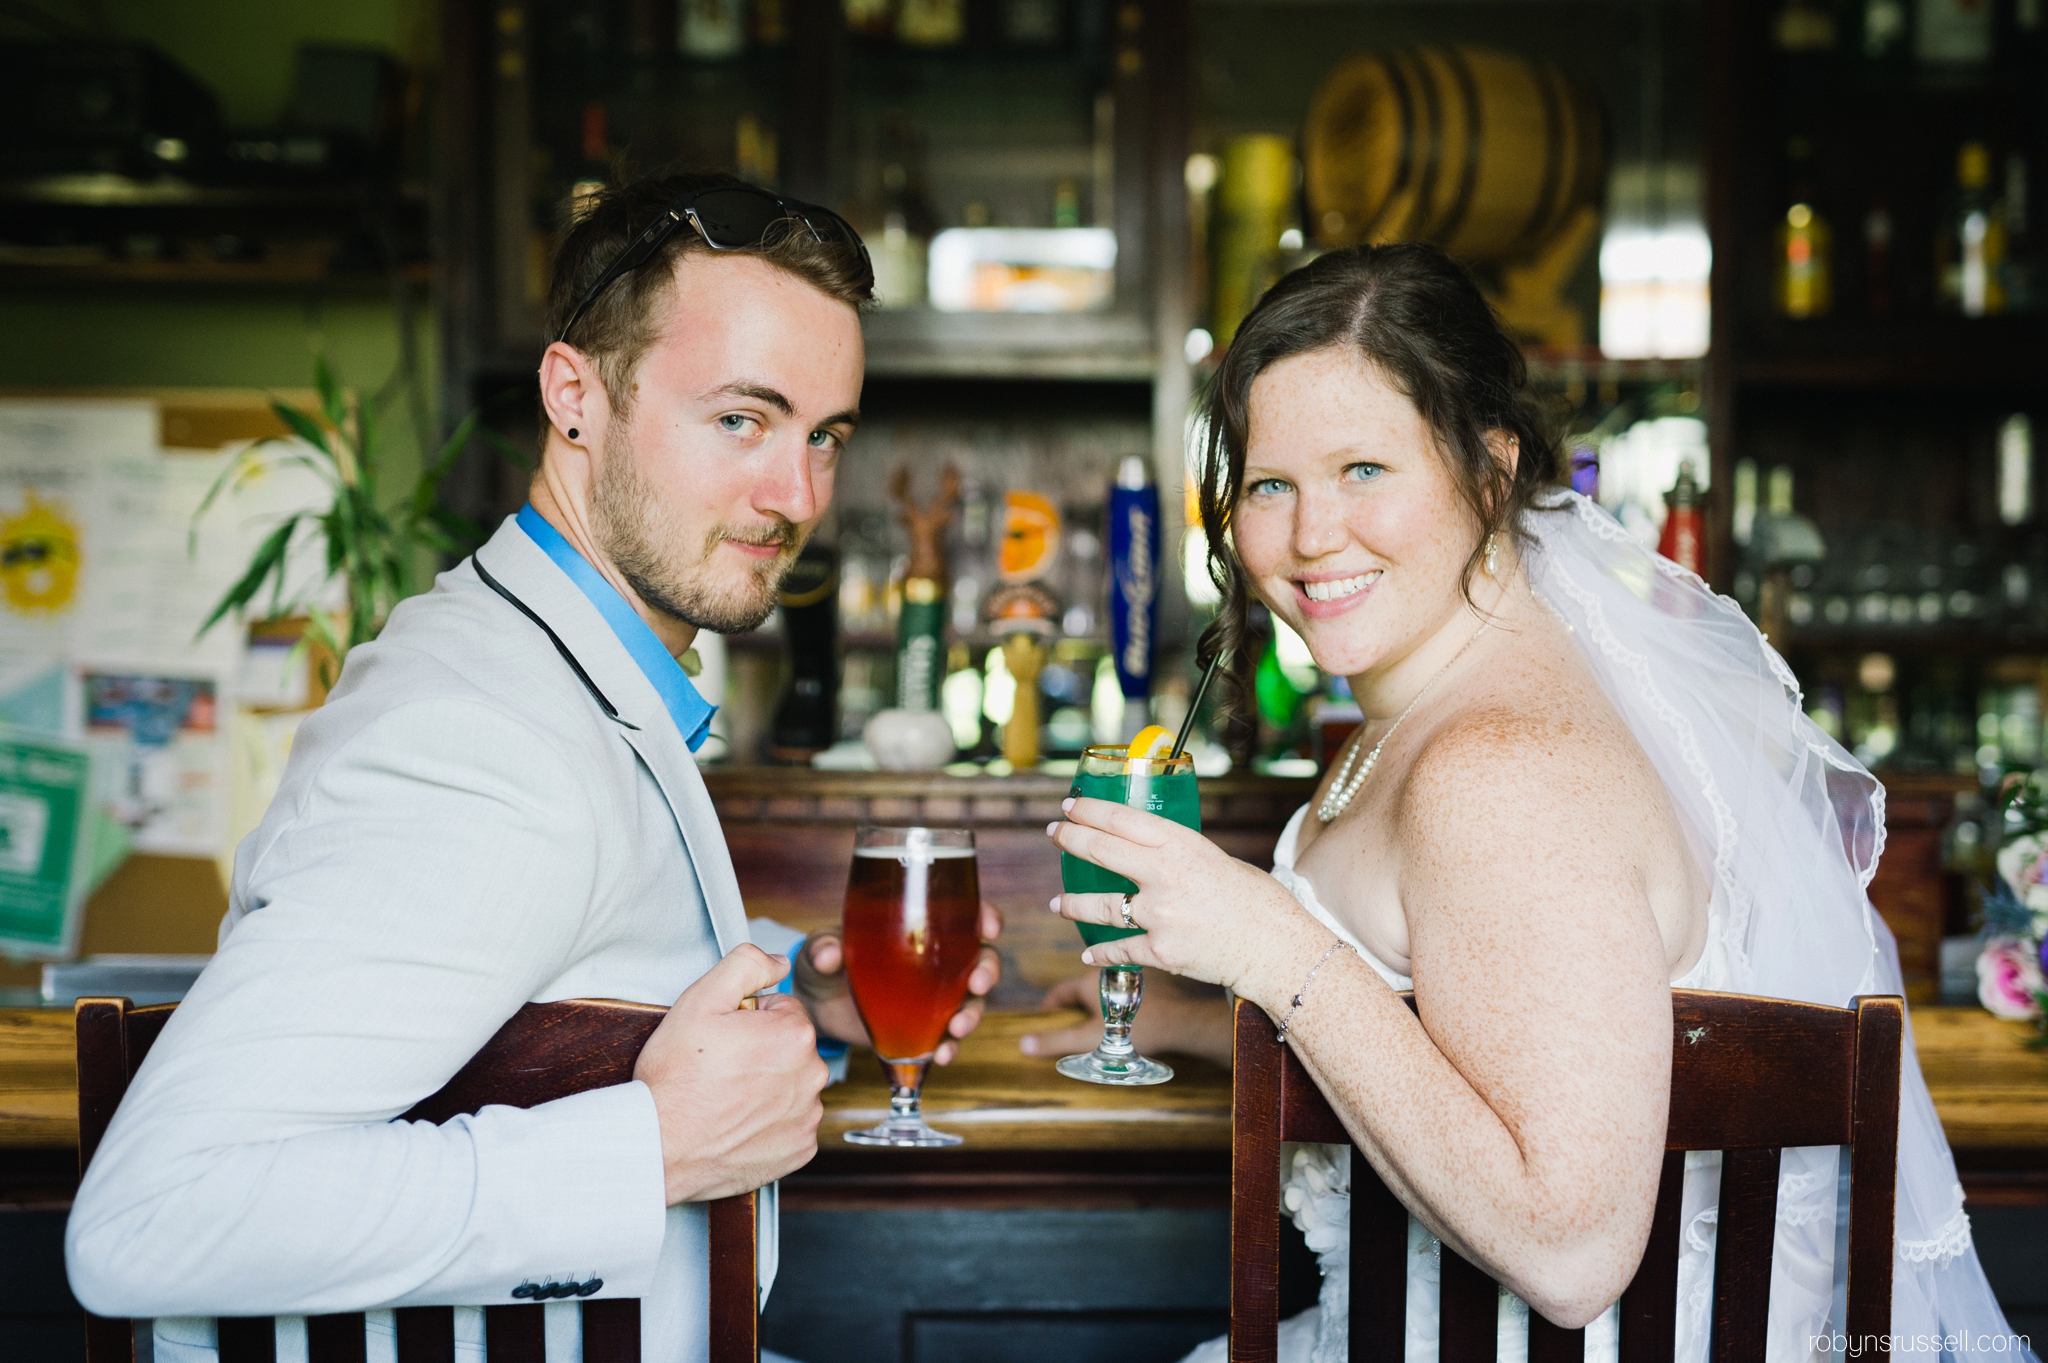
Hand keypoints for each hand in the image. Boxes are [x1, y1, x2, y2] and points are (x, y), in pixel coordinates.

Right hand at [634, 944, 829, 1204]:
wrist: (659, 1147)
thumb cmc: (675, 1077)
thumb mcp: (700, 1000)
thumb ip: (746, 964)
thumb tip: (780, 962)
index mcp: (795, 1035)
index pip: (782, 1009)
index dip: (748, 1019)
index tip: (723, 1038)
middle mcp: (812, 1076)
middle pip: (790, 1047)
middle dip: (762, 1051)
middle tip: (721, 1067)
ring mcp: (808, 1116)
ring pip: (791, 1084)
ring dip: (767, 1086)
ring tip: (726, 1097)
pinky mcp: (800, 1149)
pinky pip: (791, 1123)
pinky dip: (770, 1123)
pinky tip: (738, 1123)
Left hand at [794, 899, 1003, 1064]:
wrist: (817, 1004)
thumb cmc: (824, 962)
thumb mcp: (820, 950)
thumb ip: (823, 949)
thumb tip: (829, 955)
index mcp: (919, 927)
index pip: (965, 915)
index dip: (985, 918)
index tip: (989, 927)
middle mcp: (935, 960)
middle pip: (981, 959)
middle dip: (987, 971)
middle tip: (977, 983)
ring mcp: (933, 996)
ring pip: (972, 1001)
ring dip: (972, 1014)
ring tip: (956, 1029)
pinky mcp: (924, 1028)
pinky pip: (948, 1037)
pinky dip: (950, 1047)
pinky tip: (940, 1055)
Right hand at [1019, 971, 1235, 1066]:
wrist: (1183, 1021)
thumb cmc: (1139, 1028)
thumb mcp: (1091, 1039)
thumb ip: (1058, 1041)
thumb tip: (1025, 1045)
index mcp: (1089, 979)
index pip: (1060, 991)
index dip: (1051, 1005)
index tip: (1046, 1016)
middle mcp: (1108, 968)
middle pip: (1082, 984)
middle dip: (1074, 1000)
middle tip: (1070, 1020)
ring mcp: (1130, 971)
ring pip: (1105, 982)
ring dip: (1098, 996)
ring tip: (1097, 1018)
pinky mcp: (1150, 977)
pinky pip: (1124, 985)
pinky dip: (1118, 995)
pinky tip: (1125, 1012)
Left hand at [1045, 796, 1332, 1010]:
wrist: (1276, 949)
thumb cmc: (1258, 903)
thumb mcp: (1218, 861)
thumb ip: (1181, 858)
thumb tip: (1150, 858)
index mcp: (1181, 845)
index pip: (1122, 819)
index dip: (1089, 810)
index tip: (1069, 807)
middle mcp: (1164, 876)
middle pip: (1101, 851)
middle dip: (1070, 840)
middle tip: (1054, 835)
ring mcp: (1158, 915)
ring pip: (1098, 906)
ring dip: (1072, 904)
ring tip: (1058, 904)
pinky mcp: (1159, 952)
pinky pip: (1118, 950)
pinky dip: (1100, 953)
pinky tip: (1088, 954)